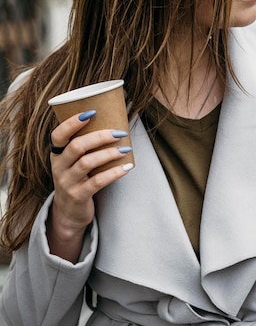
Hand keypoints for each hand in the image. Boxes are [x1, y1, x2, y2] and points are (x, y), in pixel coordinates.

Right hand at [47, 110, 133, 261]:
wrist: (69, 212)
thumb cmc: (78, 179)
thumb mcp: (74, 162)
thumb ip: (86, 146)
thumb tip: (114, 122)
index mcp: (57, 154)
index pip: (58, 135)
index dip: (72, 122)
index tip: (92, 112)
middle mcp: (59, 167)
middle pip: (77, 146)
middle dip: (100, 136)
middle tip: (119, 132)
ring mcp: (67, 182)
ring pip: (87, 163)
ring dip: (109, 153)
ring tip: (126, 148)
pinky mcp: (78, 196)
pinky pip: (97, 182)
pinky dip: (114, 173)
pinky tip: (127, 167)